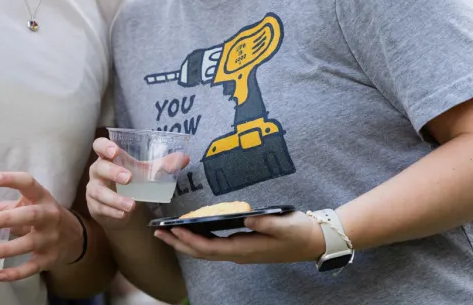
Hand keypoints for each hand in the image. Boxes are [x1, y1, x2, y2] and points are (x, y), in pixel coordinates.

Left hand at [0, 171, 84, 281]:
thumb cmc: (41, 216)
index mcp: (42, 197)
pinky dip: (16, 273)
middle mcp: (49, 215)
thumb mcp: (28, 205)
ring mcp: (51, 238)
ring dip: (6, 249)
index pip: (28, 183)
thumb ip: (0, 208)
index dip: (11, 179)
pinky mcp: (49, 258)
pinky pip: (32, 267)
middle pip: (29, 215)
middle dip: (6, 219)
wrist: (74, 237)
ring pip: (29, 243)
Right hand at [85, 137, 188, 230]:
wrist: (122, 208)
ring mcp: (94, 189)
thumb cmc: (132, 182)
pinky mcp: (94, 206)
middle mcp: (98, 171)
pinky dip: (113, 212)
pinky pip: (101, 208)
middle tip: (129, 178)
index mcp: (109, 157)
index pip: (99, 146)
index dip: (104, 147)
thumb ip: (164, 165)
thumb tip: (184, 158)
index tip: (115, 151)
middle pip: (99, 168)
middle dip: (113, 172)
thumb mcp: (147, 172)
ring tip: (131, 205)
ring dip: (115, 199)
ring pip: (98, 191)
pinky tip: (124, 215)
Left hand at [154, 211, 324, 264]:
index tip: (173, 231)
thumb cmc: (300, 232)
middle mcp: (239, 253)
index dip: (190, 241)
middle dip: (179, 244)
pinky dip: (199, 240)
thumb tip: (247, 219)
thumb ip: (266, 223)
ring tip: (167, 233)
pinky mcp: (243, 245)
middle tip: (158, 233)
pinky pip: (215, 246)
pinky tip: (191, 231)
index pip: (210, 249)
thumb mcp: (286, 225)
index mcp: (245, 249)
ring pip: (207, 251)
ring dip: (186, 243)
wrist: (314, 241)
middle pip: (202, 253)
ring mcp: (241, 251)